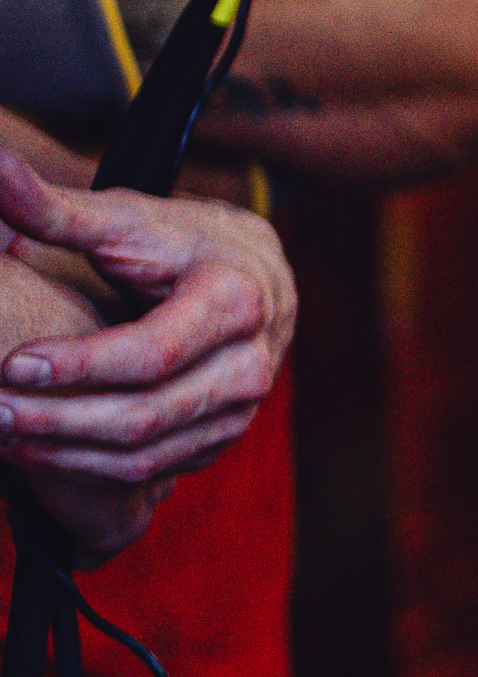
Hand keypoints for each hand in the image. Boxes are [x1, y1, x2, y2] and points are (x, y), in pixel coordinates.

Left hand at [0, 148, 292, 492]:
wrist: (254, 273)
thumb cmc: (178, 240)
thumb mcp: (125, 218)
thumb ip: (54, 206)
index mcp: (234, 302)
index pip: (151, 353)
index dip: (78, 366)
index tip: (11, 363)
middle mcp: (250, 364)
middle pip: (143, 416)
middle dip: (55, 418)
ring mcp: (241, 409)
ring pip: (143, 454)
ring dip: (61, 450)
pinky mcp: (221, 438)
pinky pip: (150, 470)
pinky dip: (85, 465)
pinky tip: (36, 445)